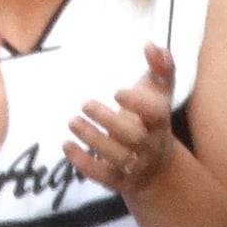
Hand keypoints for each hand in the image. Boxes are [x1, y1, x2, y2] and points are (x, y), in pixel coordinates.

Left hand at [68, 43, 180, 197]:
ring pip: (117, 158)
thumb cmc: (152, 121)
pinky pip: (103, 177)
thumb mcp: (159, 94)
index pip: (156, 114)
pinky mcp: (119, 180)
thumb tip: (151, 45)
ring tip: (72, 121)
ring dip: (93, 140)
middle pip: (134, 138)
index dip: (138, 104)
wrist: (158, 169)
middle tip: (85, 104)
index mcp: (159, 122)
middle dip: (109, 121)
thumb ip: (160, 68)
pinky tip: (66, 145)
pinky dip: (83, 163)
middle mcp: (149, 146)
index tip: (116, 92)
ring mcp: (135, 166)